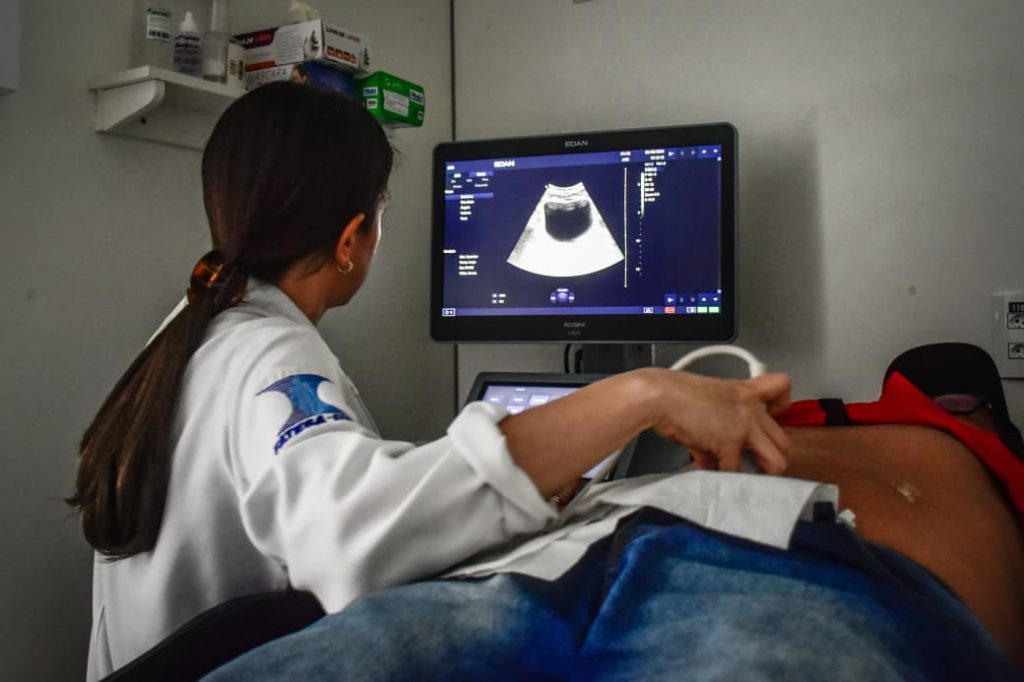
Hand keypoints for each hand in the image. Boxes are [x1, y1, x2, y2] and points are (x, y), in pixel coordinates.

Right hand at [650, 370, 791, 473]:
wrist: (661, 395)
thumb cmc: (674, 395)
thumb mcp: (701, 406)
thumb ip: (713, 433)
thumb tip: (710, 458)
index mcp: (743, 391)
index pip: (781, 386)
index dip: (781, 406)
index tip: (770, 417)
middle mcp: (750, 407)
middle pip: (783, 439)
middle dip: (769, 455)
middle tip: (752, 462)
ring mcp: (744, 425)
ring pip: (777, 461)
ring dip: (760, 473)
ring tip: (744, 477)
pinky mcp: (731, 442)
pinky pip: (736, 469)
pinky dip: (724, 476)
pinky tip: (712, 473)